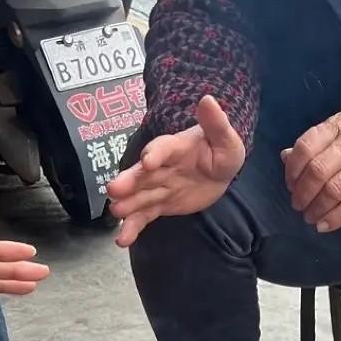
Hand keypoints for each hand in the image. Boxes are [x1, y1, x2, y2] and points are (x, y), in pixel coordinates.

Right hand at [107, 95, 244, 247]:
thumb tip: (208, 100)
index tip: (148, 161)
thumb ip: (216, 123)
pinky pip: (144, 216)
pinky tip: (121, 240)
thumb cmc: (221, 150)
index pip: (163, 148)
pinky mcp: (160, 204)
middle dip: (130, 181)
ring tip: (115, 212)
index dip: (156, 153)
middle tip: (114, 189)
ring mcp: (158, 186)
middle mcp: (161, 166)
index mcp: (176, 147)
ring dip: (127, 204)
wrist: (218, 171)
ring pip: (140, 196)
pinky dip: (133, 227)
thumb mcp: (226, 139)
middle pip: (143, 174)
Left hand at [282, 113, 340, 231]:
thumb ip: (316, 144)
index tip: (290, 184)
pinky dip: (334, 218)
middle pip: (318, 170)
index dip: (293, 169)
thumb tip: (285, 157)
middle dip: (302, 192)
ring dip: (316, 208)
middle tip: (297, 205)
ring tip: (309, 217)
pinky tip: (324, 225)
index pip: (307, 146)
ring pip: (333, 190)